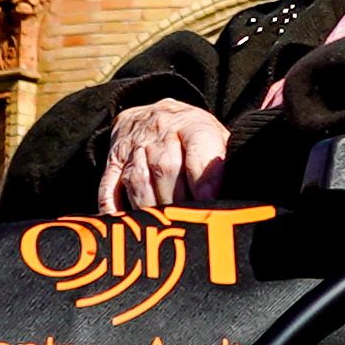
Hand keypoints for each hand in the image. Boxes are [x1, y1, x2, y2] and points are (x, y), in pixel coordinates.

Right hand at [98, 99, 229, 214]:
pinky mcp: (113, 163)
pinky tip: (124, 226)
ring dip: (150, 209)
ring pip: (138, 180)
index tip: (208, 201)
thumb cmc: (191, 135)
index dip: (203, 176)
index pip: (197, 147)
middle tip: (189, 226)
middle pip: (165, 167)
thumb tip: (235, 198)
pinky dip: (113, 208)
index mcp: (191, 125)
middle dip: (178, 201)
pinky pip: (109, 187)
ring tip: (163, 231)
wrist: (150, 113)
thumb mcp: (215, 136)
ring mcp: (132, 148)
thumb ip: (223, 162)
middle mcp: (159, 133)